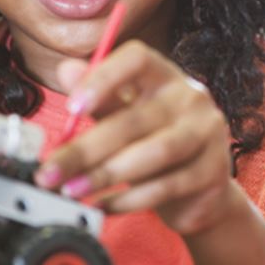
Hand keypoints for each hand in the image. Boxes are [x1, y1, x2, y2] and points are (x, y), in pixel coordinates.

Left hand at [35, 41, 245, 236]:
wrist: (200, 192)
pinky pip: (165, 186)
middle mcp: (191, 98)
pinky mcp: (213, 171)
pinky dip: (128, 200)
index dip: (103, 78)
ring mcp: (207, 134)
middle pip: (134, 120)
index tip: (72, 108)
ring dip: (104, 176)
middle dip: (85, 150)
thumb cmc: (155, 146)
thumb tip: (66, 70)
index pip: (137, 59)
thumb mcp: (125, 117)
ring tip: (72, 191)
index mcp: (165, 76)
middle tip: (50, 172)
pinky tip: (102, 206)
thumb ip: (99, 99)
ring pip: (152, 154)